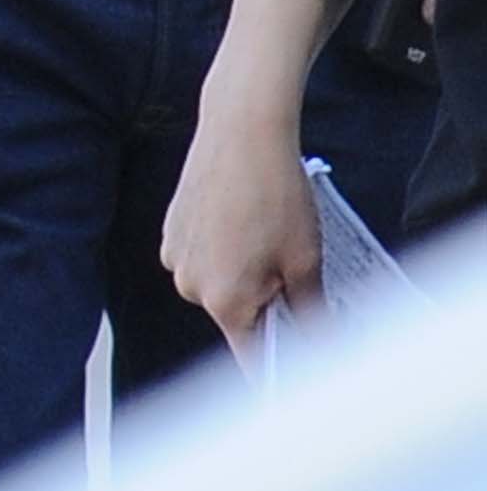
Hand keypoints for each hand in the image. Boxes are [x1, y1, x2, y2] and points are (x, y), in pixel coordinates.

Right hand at [162, 81, 321, 353]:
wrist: (242, 129)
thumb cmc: (275, 191)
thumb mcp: (306, 259)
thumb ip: (309, 311)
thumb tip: (318, 342)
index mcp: (224, 300)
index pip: (253, 356)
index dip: (282, 361)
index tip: (302, 361)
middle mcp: (190, 285)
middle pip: (236, 316)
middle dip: (266, 303)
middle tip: (295, 272)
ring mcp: (176, 256)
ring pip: (219, 284)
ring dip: (244, 274)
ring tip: (269, 235)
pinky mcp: (172, 229)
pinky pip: (203, 257)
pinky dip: (225, 249)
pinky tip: (246, 219)